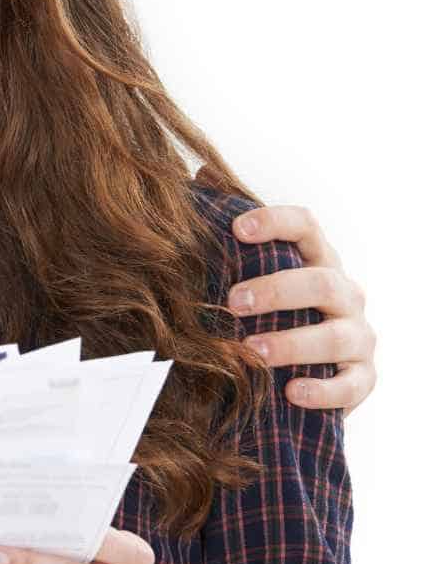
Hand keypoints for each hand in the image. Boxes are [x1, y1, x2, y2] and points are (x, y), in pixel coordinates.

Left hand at [228, 204, 376, 413]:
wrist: (296, 369)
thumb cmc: (267, 309)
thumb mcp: (247, 269)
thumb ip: (227, 225)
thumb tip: (200, 171)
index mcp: (315, 259)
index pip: (306, 226)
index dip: (275, 222)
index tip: (236, 228)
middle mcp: (344, 293)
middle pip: (322, 282)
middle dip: (278, 290)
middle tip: (234, 302)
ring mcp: (358, 336)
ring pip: (338, 335)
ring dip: (294, 342)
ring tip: (253, 350)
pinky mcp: (363, 379)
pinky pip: (353, 384)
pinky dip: (324, 389)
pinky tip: (292, 391)